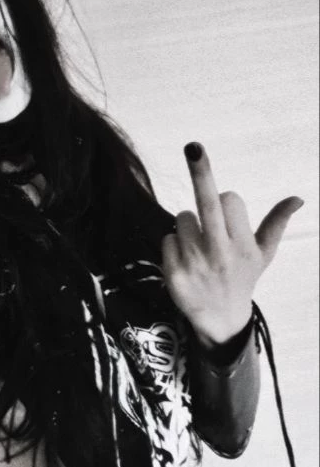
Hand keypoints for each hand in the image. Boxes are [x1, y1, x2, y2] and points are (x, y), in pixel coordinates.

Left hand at [161, 142, 302, 348]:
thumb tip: (299, 198)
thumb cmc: (242, 278)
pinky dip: (174, 245)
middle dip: (201, 172)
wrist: (221, 321)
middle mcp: (220, 253)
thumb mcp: (263, 254)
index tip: (227, 215)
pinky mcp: (174, 275)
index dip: (225, 202)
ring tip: (199, 248)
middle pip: (207, 203)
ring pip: (182, 218)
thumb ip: (276, 223)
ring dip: (188, 226)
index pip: (229, 199)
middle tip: (193, 145)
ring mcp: (195, 264)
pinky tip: (186, 262)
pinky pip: (167, 238)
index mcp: (243, 245)